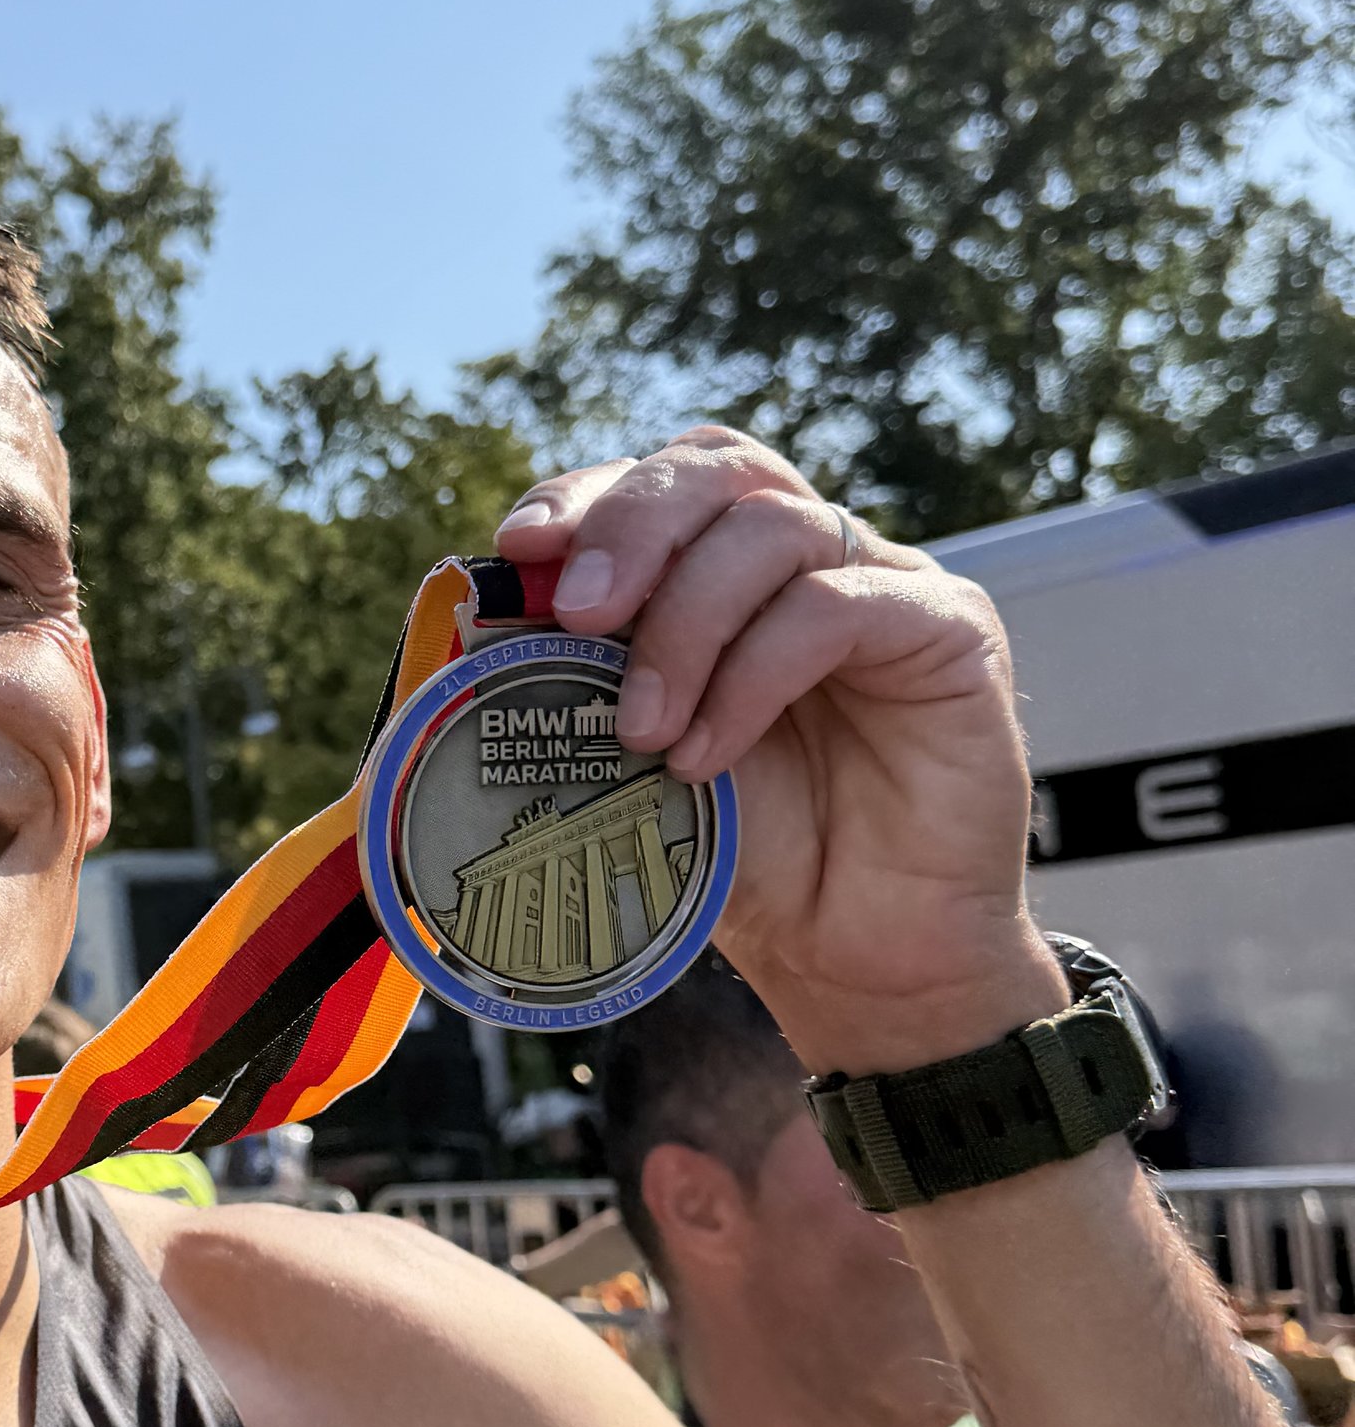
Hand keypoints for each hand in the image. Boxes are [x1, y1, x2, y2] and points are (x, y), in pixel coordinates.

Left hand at [498, 428, 1060, 1073]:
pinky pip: (836, 606)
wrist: (858, 959)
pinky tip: (708, 754)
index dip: (588, 497)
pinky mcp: (947, 628)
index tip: (520, 547)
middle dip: (632, 527)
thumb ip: (575, 688)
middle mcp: (809, 558)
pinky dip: (752, 673)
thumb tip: (479, 625)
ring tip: (643, 731)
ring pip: (771, 528)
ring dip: (685, 625)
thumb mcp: (635, 762)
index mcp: (729, 570)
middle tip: (580, 611)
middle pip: (718, 467)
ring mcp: (883, 583)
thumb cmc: (751, 858)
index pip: (658, 481)